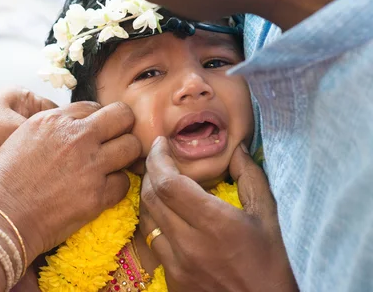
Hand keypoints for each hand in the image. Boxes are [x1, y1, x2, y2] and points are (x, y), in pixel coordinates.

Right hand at [0, 101, 142, 260]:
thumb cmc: (0, 184)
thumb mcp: (20, 139)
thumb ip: (50, 128)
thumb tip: (72, 128)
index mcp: (53, 119)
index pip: (94, 106)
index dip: (98, 121)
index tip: (97, 134)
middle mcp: (75, 136)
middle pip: (123, 116)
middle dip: (124, 128)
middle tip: (117, 143)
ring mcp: (89, 165)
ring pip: (132, 146)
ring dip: (125, 157)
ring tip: (114, 167)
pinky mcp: (97, 195)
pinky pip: (124, 183)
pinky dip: (116, 187)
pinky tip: (101, 192)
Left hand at [140, 137, 297, 291]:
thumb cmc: (274, 265)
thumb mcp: (269, 217)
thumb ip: (251, 178)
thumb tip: (237, 149)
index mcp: (215, 224)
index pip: (168, 183)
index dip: (158, 159)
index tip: (161, 143)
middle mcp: (190, 244)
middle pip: (151, 197)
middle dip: (150, 171)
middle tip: (159, 157)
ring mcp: (178, 264)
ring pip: (147, 218)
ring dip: (149, 195)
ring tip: (160, 181)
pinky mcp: (173, 279)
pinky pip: (153, 241)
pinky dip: (155, 220)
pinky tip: (167, 213)